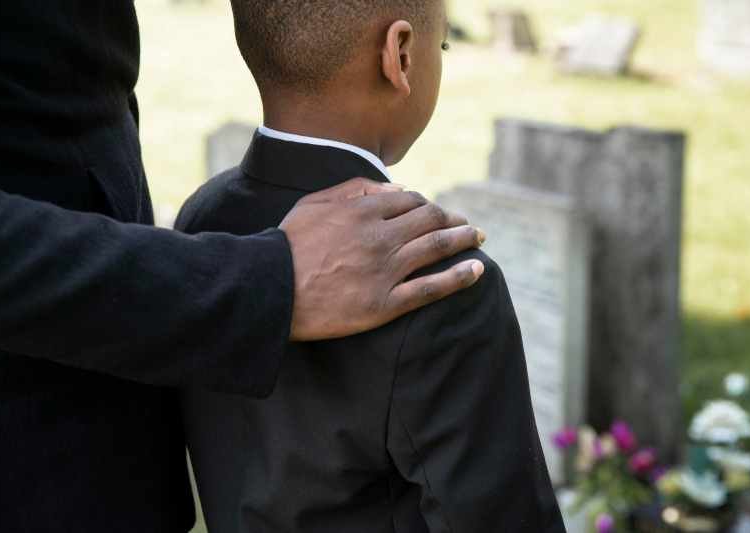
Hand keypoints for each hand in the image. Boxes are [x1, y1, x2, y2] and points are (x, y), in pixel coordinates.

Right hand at [279, 178, 484, 340]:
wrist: (270, 290)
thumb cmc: (288, 245)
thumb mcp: (314, 203)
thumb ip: (354, 188)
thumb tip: (395, 187)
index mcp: (363, 210)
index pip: (411, 200)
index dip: (429, 204)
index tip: (437, 212)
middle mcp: (380, 237)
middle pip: (431, 220)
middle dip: (455, 218)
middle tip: (469, 224)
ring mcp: (385, 271)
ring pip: (437, 248)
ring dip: (464, 239)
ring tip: (479, 237)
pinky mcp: (384, 303)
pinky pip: (430, 289)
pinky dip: (458, 277)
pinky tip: (477, 270)